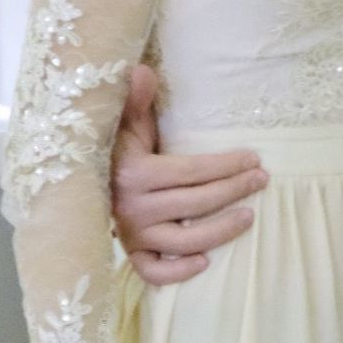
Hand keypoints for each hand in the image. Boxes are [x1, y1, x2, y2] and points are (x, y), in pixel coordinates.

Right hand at [112, 65, 268, 287]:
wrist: (81, 180)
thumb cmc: (116, 148)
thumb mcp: (125, 122)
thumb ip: (135, 99)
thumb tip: (142, 70)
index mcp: (133, 173)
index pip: (190, 171)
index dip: (225, 166)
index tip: (254, 159)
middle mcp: (131, 207)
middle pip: (194, 204)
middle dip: (233, 190)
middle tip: (261, 180)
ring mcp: (130, 234)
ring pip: (182, 241)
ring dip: (219, 231)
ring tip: (248, 217)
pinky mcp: (130, 253)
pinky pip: (153, 271)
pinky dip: (178, 271)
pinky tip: (206, 261)